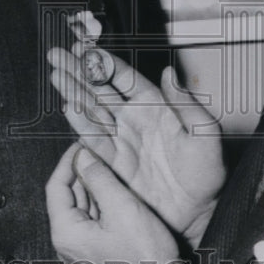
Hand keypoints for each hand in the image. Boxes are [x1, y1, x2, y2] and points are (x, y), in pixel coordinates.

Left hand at [46, 143, 185, 263]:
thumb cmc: (144, 256)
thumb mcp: (122, 207)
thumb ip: (99, 178)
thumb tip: (83, 156)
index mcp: (66, 233)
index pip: (55, 187)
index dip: (68, 162)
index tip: (82, 145)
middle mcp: (67, 243)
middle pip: (66, 196)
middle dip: (81, 173)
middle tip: (99, 152)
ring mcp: (81, 249)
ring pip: (80, 207)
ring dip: (93, 186)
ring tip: (110, 168)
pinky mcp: (95, 251)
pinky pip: (92, 220)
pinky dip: (101, 202)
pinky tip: (116, 191)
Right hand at [48, 45, 225, 248]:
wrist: (197, 214)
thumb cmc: (207, 175)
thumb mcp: (206, 134)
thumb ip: (187, 103)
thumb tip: (170, 73)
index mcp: (155, 107)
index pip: (123, 78)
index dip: (104, 62)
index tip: (86, 49)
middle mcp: (133, 121)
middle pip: (99, 90)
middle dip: (78, 71)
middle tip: (58, 55)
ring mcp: (120, 141)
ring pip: (90, 110)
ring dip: (72, 92)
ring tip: (56, 74)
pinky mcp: (111, 164)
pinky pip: (91, 140)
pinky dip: (78, 123)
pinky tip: (68, 107)